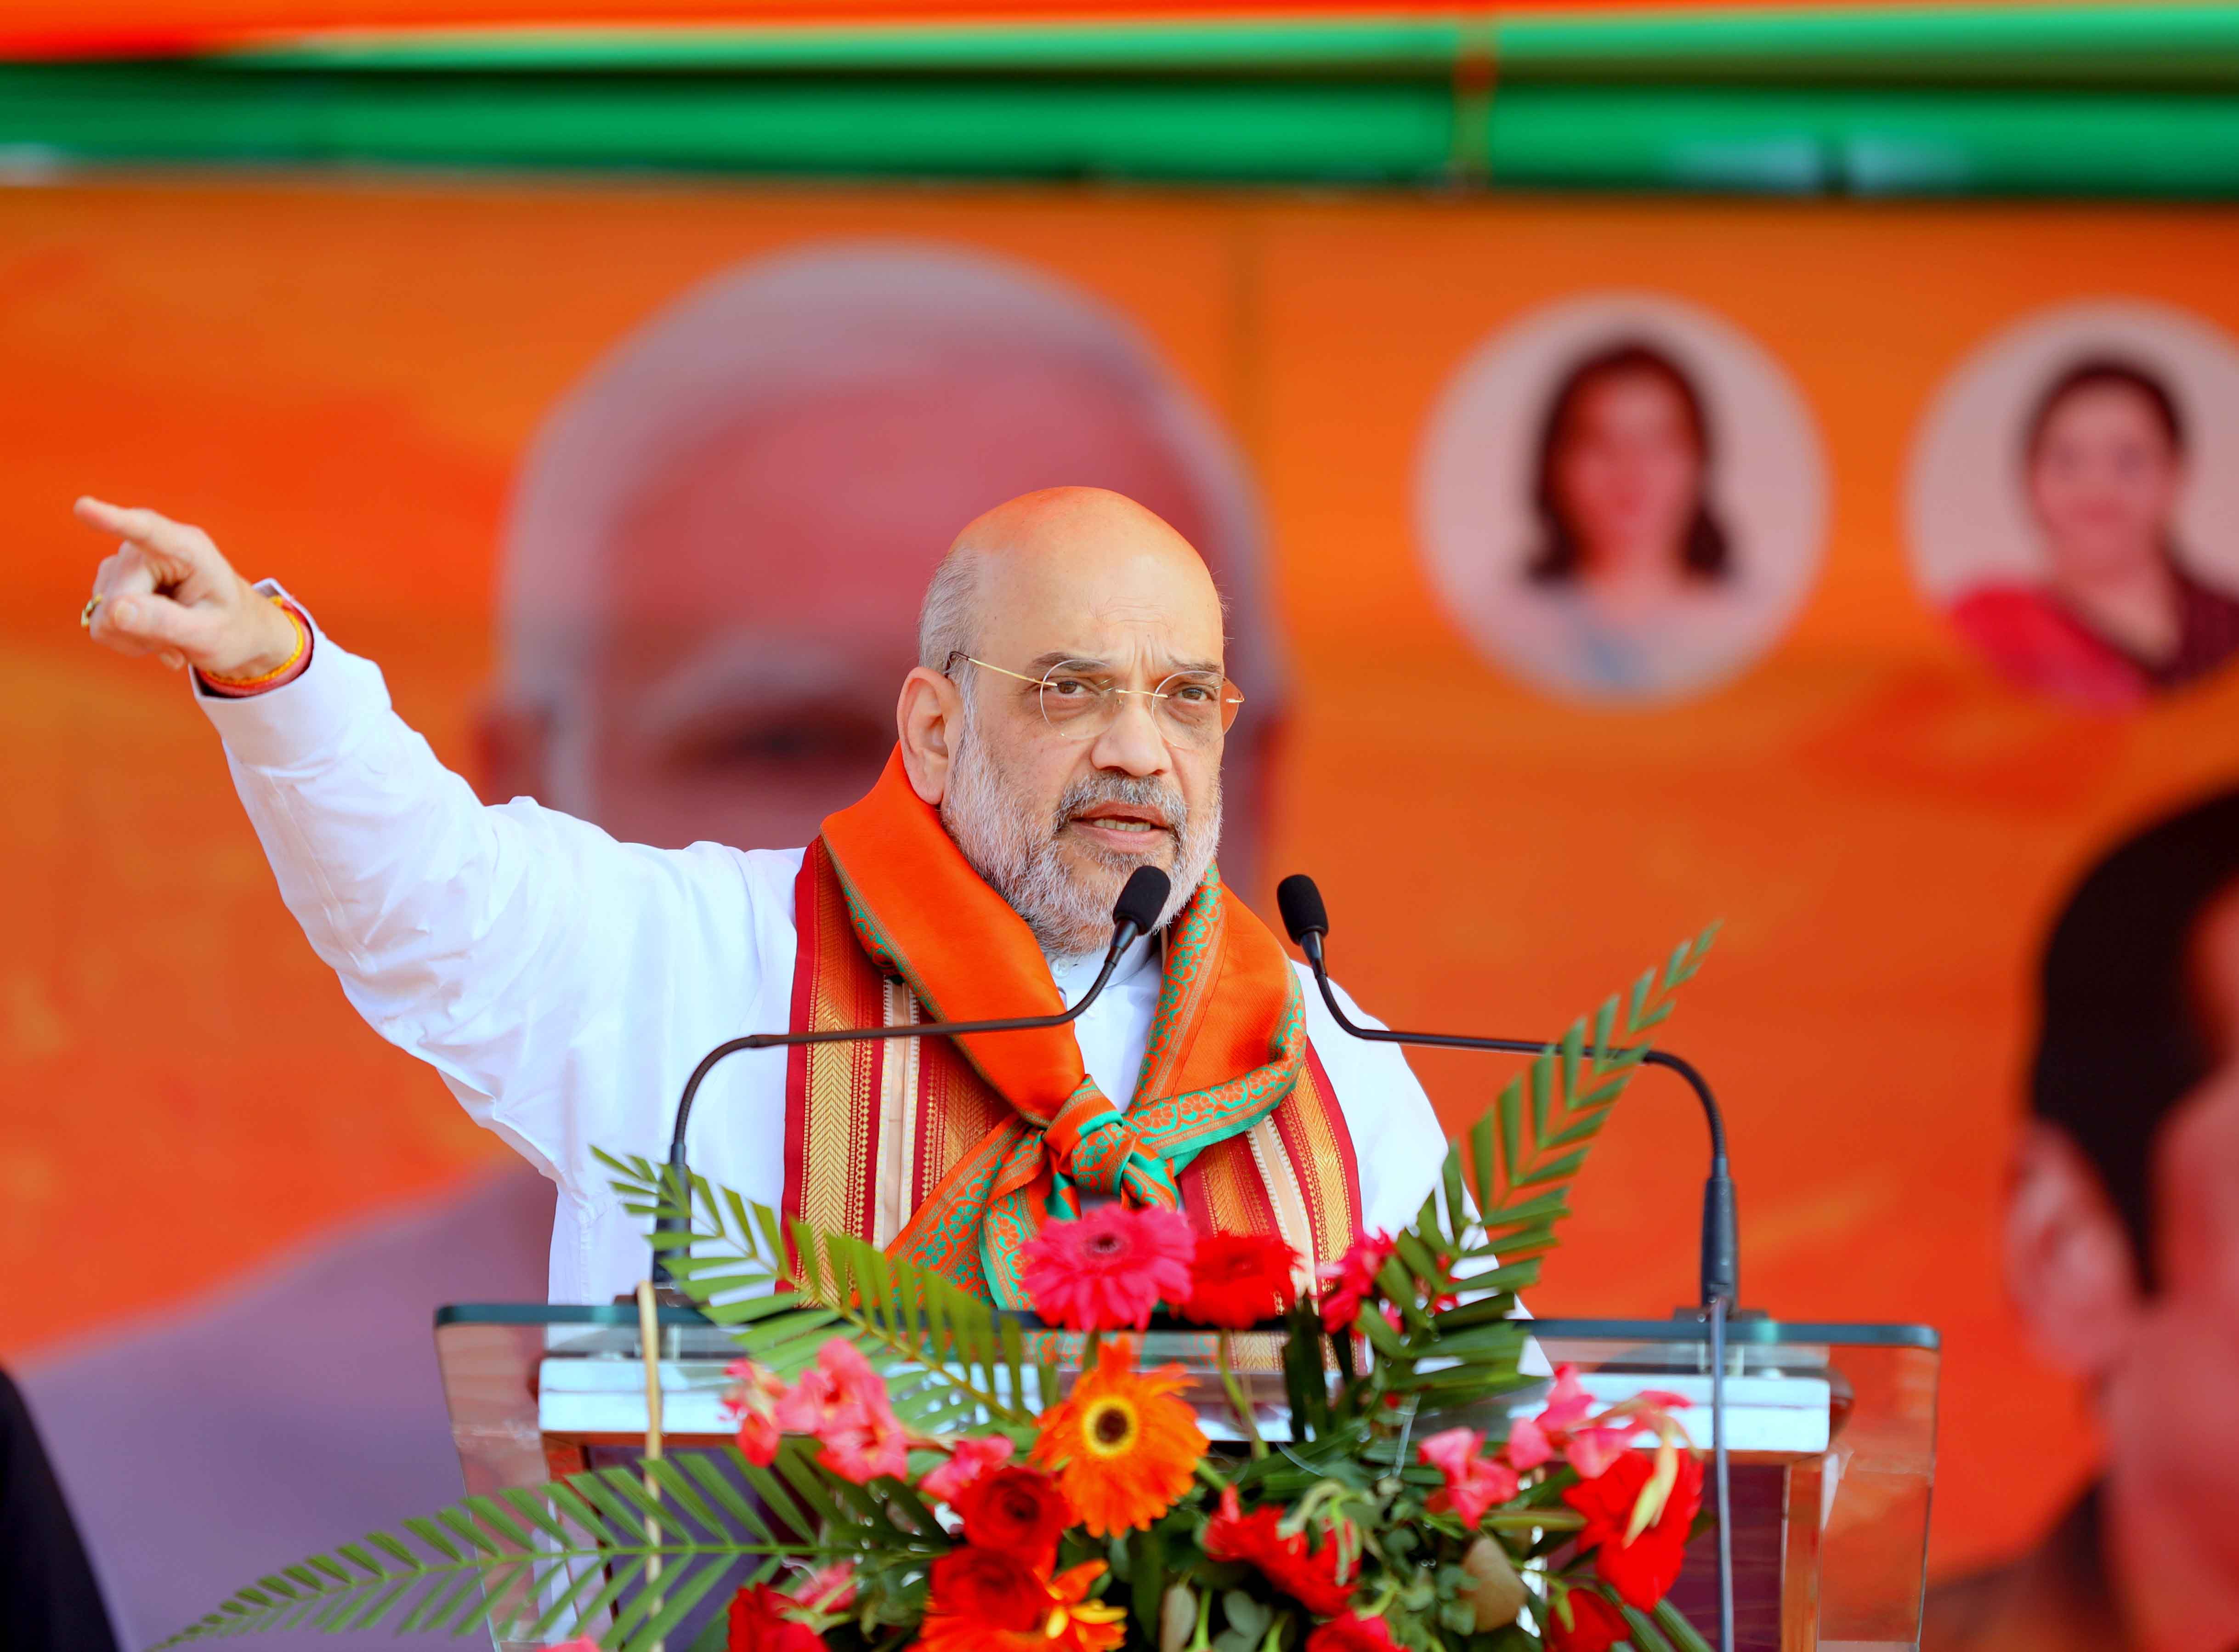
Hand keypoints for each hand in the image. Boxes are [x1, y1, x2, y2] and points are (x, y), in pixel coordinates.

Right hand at [75, 497, 299, 677]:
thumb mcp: (209, 634)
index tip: (84, 507)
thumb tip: (114, 610)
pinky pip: (101, 621)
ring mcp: (125, 562)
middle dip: (142, 630)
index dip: (112, 519)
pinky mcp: (112, 580)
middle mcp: (149, 548)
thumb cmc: (232, 628)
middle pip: (118, 598)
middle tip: (179, 642)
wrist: (234, 631)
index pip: (147, 531)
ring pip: (105, 613)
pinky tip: (156, 636)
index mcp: (188, 549)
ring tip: (172, 636)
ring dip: (136, 636)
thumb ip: (165, 622)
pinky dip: (127, 637)